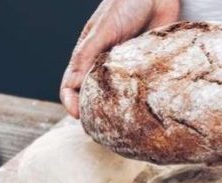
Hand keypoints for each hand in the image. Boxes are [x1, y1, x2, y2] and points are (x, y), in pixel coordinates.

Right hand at [60, 0, 179, 117]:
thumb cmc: (126, 5)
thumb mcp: (102, 31)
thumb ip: (87, 56)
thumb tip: (74, 87)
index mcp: (89, 57)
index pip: (72, 86)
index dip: (72, 103)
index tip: (79, 117)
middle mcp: (106, 67)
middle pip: (95, 98)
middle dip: (96, 115)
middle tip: (103, 132)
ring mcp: (127, 70)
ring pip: (119, 98)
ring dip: (120, 112)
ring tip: (124, 128)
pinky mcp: (149, 70)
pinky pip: (144, 90)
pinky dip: (144, 102)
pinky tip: (147, 111)